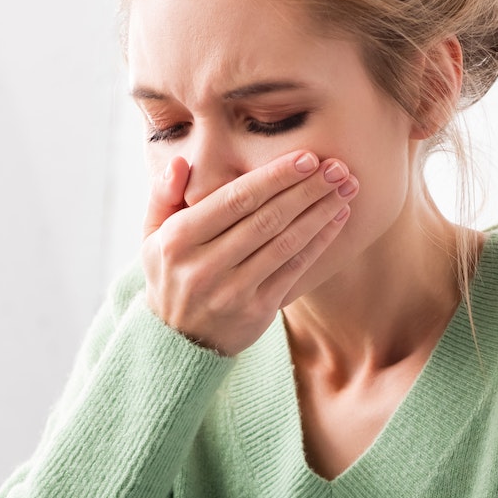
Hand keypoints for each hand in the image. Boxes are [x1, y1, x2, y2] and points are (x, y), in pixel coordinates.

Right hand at [141, 149, 357, 356]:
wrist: (178, 340)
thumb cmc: (170, 274)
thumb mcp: (152, 236)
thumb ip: (163, 196)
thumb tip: (178, 164)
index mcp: (179, 240)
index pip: (234, 200)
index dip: (274, 177)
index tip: (306, 157)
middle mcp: (205, 266)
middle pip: (265, 219)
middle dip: (305, 189)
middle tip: (336, 166)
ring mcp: (232, 291)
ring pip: (284, 243)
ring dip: (320, 212)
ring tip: (346, 187)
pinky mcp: (257, 310)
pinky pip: (293, 269)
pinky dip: (319, 242)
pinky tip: (337, 218)